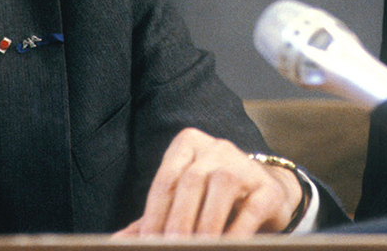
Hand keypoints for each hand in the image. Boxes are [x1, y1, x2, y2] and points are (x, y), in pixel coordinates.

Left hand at [112, 128, 304, 236]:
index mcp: (189, 146)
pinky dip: (236, 233)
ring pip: (222, 187)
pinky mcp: (268, 188)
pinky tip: (226, 247)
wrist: (267, 195)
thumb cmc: (214, 200)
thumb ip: (154, 219)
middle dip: (177, 220)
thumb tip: (118, 241)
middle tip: (170, 247)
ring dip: (206, 225)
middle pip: (191, 181)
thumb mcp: (182, 203)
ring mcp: (245, 164)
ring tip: (198, 248)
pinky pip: (250, 210)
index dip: (154, 214)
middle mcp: (217, 148)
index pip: (166, 179)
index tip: (148, 243)